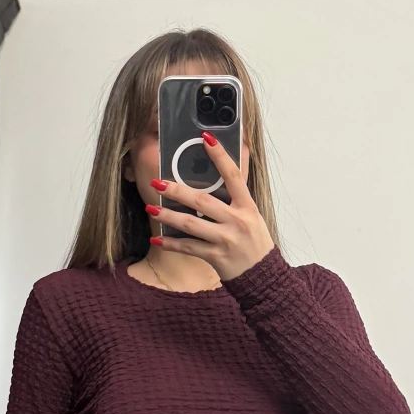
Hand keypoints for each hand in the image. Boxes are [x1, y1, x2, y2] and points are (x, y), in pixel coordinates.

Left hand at [149, 131, 275, 281]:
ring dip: (168, 216)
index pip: (233, 175)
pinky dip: (171, 244)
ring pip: (191, 224)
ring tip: (150, 208)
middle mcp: (237, 221)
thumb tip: (225, 169)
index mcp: (247, 206)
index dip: (220, 156)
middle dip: (177, 190)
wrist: (263, 275)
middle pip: (203, 201)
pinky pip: (189, 248)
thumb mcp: (252, 215)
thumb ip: (236, 196)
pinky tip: (157, 238)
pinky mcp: (216, 257)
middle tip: (158, 182)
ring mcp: (226, 240)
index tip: (206, 137)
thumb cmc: (254, 242)